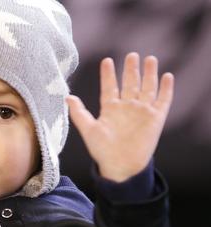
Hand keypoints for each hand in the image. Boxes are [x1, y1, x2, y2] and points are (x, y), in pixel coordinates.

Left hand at [66, 53, 174, 181]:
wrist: (120, 166)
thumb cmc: (102, 150)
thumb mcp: (88, 129)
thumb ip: (78, 113)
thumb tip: (66, 97)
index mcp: (110, 109)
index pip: (110, 87)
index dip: (108, 74)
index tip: (107, 60)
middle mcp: (126, 107)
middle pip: (130, 83)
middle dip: (131, 69)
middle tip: (131, 55)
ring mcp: (142, 112)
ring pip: (147, 88)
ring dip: (149, 74)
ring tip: (149, 59)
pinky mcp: (156, 118)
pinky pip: (163, 100)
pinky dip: (165, 89)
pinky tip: (166, 76)